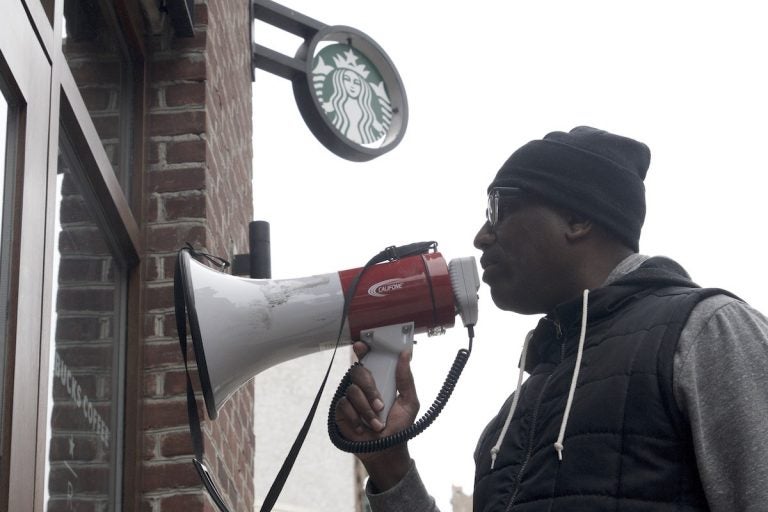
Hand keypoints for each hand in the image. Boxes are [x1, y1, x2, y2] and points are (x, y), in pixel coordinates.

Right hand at [334, 341, 419, 490]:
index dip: (363, 349)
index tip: (362, 345)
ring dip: (366, 409)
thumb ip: (406, 379)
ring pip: (352, 390)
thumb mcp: (410, 402)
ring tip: (376, 423)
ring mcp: (351, 398)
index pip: (368, 358)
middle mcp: (364, 386)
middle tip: (380, 404)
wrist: (386, 451)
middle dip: (369, 388)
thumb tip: (406, 355)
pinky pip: (344, 405)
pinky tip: (362, 428)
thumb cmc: (400, 427)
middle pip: (358, 371)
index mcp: (380, 380)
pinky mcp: (341, 411)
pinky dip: (356, 418)